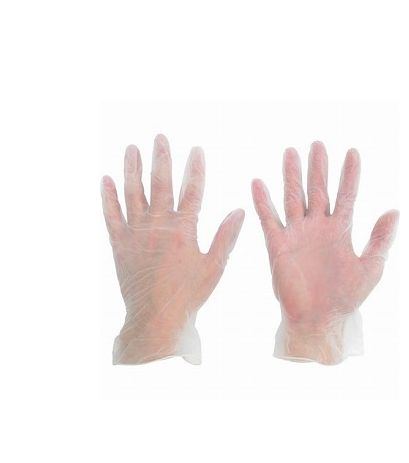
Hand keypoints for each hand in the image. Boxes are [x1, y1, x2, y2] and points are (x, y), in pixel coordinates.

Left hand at [101, 134, 244, 364]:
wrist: (155, 316)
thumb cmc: (188, 294)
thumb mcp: (214, 267)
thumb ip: (226, 237)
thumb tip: (239, 211)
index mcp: (183, 229)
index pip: (192, 190)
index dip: (195, 169)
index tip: (196, 150)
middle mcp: (158, 224)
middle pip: (160, 183)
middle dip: (161, 158)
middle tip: (159, 137)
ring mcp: (136, 232)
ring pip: (133, 192)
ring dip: (132, 168)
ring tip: (131, 148)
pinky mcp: (119, 243)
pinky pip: (110, 214)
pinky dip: (108, 196)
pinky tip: (106, 179)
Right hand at [252, 142, 397, 364]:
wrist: (318, 319)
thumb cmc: (345, 297)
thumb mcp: (371, 267)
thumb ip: (381, 239)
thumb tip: (394, 210)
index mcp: (340, 231)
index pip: (346, 195)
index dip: (350, 174)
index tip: (352, 152)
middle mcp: (318, 227)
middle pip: (318, 190)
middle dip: (318, 167)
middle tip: (317, 144)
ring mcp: (297, 234)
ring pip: (294, 198)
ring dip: (292, 176)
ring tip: (290, 153)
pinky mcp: (278, 245)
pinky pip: (269, 219)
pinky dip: (263, 202)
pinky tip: (258, 183)